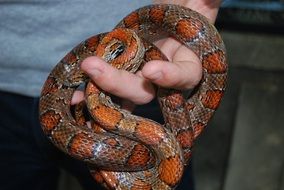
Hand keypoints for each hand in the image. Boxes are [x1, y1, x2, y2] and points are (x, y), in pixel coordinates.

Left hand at [72, 0, 220, 108]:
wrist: (167, 18)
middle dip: (121, 82)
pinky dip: (93, 90)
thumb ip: (207, 0)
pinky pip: (108, 87)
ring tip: (82, 76)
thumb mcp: (200, 2)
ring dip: (102, 88)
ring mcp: (141, 79)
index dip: (171, 77)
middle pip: (145, 90)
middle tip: (95, 69)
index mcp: (190, 64)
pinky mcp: (123, 74)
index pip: (186, 76)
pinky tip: (74, 95)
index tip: (152, 70)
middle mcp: (163, 79)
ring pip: (123, 91)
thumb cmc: (186, 11)